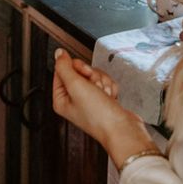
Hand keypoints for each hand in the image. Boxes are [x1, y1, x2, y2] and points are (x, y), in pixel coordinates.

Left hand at [52, 49, 157, 168]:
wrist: (123, 129)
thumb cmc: (100, 116)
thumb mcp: (76, 86)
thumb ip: (64, 67)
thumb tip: (58, 53)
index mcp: (61, 99)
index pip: (62, 71)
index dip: (74, 68)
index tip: (83, 73)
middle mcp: (74, 100)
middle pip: (79, 71)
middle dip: (91, 75)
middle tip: (95, 85)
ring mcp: (90, 100)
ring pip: (94, 75)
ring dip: (102, 81)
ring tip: (104, 94)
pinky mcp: (103, 99)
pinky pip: (105, 82)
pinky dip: (110, 87)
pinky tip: (111, 98)